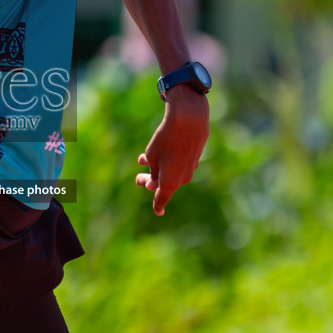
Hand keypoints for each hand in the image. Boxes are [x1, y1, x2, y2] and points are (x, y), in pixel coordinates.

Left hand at [135, 87, 209, 215]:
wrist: (189, 119)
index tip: (158, 212)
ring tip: (141, 159)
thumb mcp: (152, 156)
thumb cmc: (166, 139)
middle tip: (138, 177)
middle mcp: (183, 178)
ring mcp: (191, 167)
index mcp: (171, 182)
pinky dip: (169, 160)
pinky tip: (160, 150)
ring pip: (171, 172)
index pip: (162, 199)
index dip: (158, 206)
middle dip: (150, 182)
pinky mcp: (195, 156)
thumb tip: (156, 183)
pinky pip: (179, 163)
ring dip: (157, 168)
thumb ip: (153, 172)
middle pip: (165, 185)